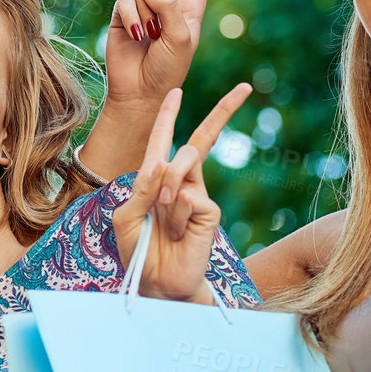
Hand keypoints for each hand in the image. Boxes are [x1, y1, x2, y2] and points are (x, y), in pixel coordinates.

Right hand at [104, 0, 224, 109]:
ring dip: (147, 12)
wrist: (141, 90)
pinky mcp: (121, 11)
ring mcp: (144, 3)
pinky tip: (136, 36)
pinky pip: (125, 1)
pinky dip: (132, 19)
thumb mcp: (181, 37)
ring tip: (150, 36)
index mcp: (192, 4)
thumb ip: (169, 5)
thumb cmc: (168, 68)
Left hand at [112, 83, 251, 302]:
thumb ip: (141, 189)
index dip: (169, 114)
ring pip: (185, 164)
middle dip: (222, 112)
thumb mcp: (125, 216)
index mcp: (155, 179)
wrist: (156, 283)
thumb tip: (162, 165)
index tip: (175, 90)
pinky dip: (176, 214)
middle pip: (200, 139)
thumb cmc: (137, 250)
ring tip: (164, 221)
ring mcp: (197, 195)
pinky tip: (178, 234)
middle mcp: (180, 181)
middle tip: (244, 88)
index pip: (164, 139)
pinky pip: (189, 196)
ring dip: (166, 189)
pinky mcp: (209, 211)